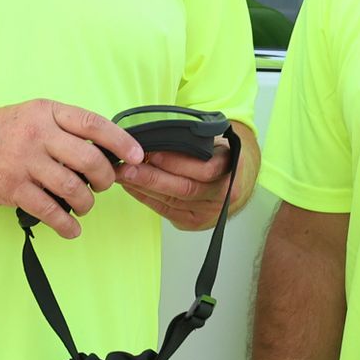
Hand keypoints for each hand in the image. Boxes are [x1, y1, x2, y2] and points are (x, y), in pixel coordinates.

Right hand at [0, 101, 142, 240]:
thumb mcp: (33, 116)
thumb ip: (65, 129)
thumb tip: (104, 152)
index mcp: (47, 112)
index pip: (94, 124)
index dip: (121, 141)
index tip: (137, 155)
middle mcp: (38, 134)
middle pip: (90, 160)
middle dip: (106, 179)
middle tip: (103, 185)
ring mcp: (24, 162)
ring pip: (74, 188)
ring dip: (86, 203)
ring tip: (83, 205)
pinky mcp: (12, 188)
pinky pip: (49, 211)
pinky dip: (66, 224)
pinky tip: (71, 228)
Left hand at [117, 140, 233, 229]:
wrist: (236, 182)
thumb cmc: (220, 157)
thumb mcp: (215, 142)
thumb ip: (195, 142)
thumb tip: (157, 137)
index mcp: (233, 169)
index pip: (205, 170)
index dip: (177, 162)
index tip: (152, 153)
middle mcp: (223, 194)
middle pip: (185, 189)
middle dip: (152, 178)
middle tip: (127, 168)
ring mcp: (209, 212)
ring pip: (172, 201)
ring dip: (144, 188)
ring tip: (124, 174)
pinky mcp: (194, 222)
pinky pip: (165, 211)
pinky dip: (146, 198)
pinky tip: (132, 187)